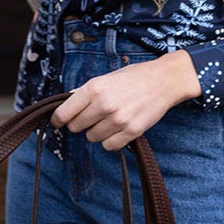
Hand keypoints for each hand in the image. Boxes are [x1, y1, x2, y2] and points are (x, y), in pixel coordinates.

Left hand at [52, 51, 201, 152]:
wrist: (164, 81)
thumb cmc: (134, 77)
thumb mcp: (105, 77)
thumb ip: (84, 91)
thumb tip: (65, 103)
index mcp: (94, 88)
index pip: (63, 113)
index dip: (59, 120)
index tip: (60, 122)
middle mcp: (103, 105)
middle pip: (76, 127)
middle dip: (81, 123)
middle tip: (92, 116)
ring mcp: (117, 120)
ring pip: (92, 138)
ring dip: (97, 132)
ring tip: (110, 119)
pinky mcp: (131, 131)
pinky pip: (109, 146)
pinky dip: (110, 140)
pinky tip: (118, 129)